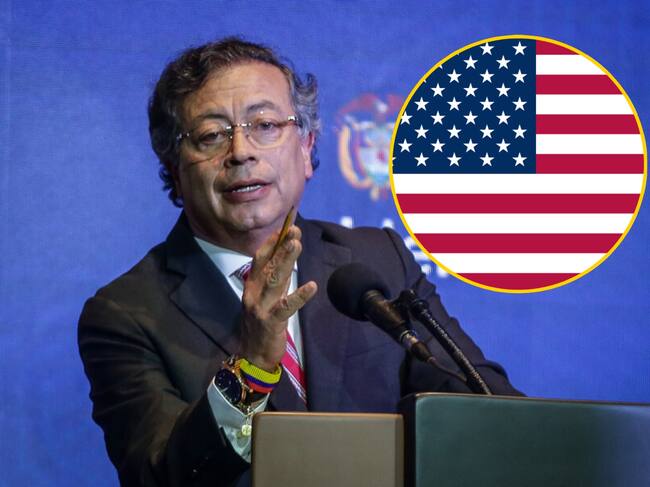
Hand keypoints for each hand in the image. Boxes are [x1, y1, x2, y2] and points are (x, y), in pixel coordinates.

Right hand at [238, 225, 317, 371]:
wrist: (253, 356)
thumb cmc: (262, 325)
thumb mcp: (267, 297)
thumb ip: (275, 278)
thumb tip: (286, 256)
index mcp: (252, 285)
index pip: (261, 258)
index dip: (272, 241)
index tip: (285, 226)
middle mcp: (253, 293)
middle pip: (268, 265)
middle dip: (281, 245)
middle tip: (294, 229)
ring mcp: (260, 307)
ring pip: (275, 279)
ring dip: (286, 260)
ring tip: (296, 244)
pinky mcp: (270, 322)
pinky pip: (286, 306)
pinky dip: (299, 296)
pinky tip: (312, 286)